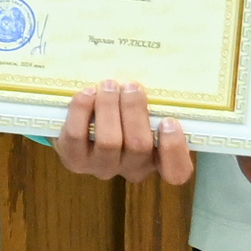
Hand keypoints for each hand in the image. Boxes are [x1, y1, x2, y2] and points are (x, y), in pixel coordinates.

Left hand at [52, 82, 198, 186]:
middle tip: (131, 86)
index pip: (177, 171)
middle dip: (134, 111)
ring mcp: (102, 167)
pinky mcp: (74, 160)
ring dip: (109, 108)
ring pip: (109, 142)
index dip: (175, 149)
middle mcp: (132, 168)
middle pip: (139, 146)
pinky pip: (77, 136)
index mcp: (157, 159)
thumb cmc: (121, 114)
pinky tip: (87, 93)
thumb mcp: (142, 112)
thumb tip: (151, 79)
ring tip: (109, 85)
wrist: (83, 125)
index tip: (169, 121)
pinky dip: (82, 111)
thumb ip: (152, 104)